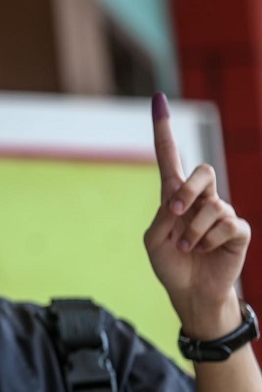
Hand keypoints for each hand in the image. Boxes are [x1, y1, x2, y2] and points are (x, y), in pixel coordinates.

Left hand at [144, 93, 250, 338]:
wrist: (190, 292)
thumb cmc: (171, 264)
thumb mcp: (154, 240)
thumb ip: (162, 216)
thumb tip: (179, 200)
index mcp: (175, 196)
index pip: (170, 157)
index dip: (164, 130)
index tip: (158, 99)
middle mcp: (201, 198)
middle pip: (202, 171)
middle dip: (188, 190)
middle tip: (175, 212)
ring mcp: (222, 212)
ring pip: (210, 206)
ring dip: (192, 231)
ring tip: (188, 247)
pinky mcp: (238, 229)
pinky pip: (224, 224)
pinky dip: (208, 240)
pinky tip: (206, 250)